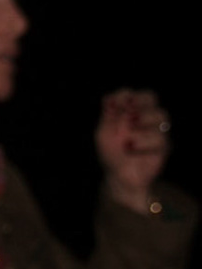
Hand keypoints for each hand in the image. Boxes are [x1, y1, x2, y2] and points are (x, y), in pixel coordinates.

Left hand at [96, 89, 170, 210]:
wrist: (120, 176)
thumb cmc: (112, 152)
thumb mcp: (103, 133)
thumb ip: (108, 116)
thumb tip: (110, 98)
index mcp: (128, 111)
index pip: (131, 93)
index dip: (124, 95)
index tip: (113, 105)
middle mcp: (144, 117)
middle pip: (151, 96)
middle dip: (140, 102)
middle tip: (128, 115)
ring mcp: (156, 129)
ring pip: (160, 114)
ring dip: (143, 122)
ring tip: (128, 137)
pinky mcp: (164, 145)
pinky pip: (160, 137)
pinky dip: (143, 142)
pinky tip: (131, 148)